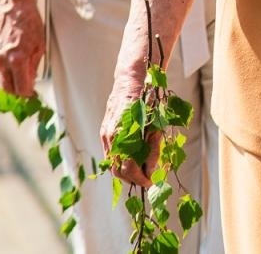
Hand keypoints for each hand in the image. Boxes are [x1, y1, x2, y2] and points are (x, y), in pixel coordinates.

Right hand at [0, 0, 45, 97]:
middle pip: (9, 89)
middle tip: (28, 89)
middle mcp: (3, 60)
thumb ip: (34, 67)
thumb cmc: (31, 23)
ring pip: (2, 80)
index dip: (28, 94)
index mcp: (17, 59)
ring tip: (23, 75)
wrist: (14, 6)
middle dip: (19, 91)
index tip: (33, 95)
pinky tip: (14, 64)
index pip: (21, 89)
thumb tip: (31, 83)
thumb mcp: (40, 46)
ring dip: (12, 81)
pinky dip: (6, 71)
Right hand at [101, 70, 159, 186]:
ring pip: (113, 164)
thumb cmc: (148, 98)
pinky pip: (111, 154)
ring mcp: (105, 134)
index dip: (141, 179)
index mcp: (124, 135)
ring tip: (142, 169)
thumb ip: (153, 147)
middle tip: (147, 179)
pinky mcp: (104, 131)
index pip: (129, 169)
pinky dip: (121, 160)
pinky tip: (133, 157)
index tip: (150, 182)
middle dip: (133, 178)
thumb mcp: (156, 123)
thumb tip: (151, 169)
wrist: (131, 79)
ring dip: (126, 171)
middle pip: (118, 170)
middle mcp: (111, 137)